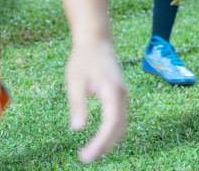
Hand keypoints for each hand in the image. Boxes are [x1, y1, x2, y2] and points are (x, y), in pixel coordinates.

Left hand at [66, 35, 127, 163]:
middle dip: (104, 146)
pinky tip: (98, 137)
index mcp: (113, 92)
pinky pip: (119, 118)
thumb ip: (78, 104)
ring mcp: (122, 95)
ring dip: (108, 141)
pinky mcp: (119, 95)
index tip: (85, 156)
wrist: (96, 40)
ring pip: (121, 125)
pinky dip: (111, 131)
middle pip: (119, 128)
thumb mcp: (75, 81)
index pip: (111, 124)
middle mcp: (122, 96)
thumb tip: (77, 128)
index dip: (100, 143)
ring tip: (91, 152)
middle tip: (85, 158)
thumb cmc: (84, 58)